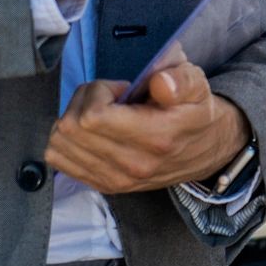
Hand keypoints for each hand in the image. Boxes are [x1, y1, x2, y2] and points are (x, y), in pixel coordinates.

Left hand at [43, 49, 252, 193]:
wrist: (206, 149)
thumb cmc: (194, 112)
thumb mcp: (199, 86)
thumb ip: (182, 80)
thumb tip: (160, 82)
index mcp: (156, 138)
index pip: (93, 117)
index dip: (99, 91)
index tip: (120, 88)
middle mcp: (132, 165)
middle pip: (71, 127)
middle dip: (83, 100)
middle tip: (108, 97)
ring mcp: (115, 179)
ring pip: (59, 143)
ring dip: (73, 119)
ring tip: (100, 114)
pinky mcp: (104, 185)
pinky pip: (59, 159)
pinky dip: (67, 139)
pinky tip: (90, 131)